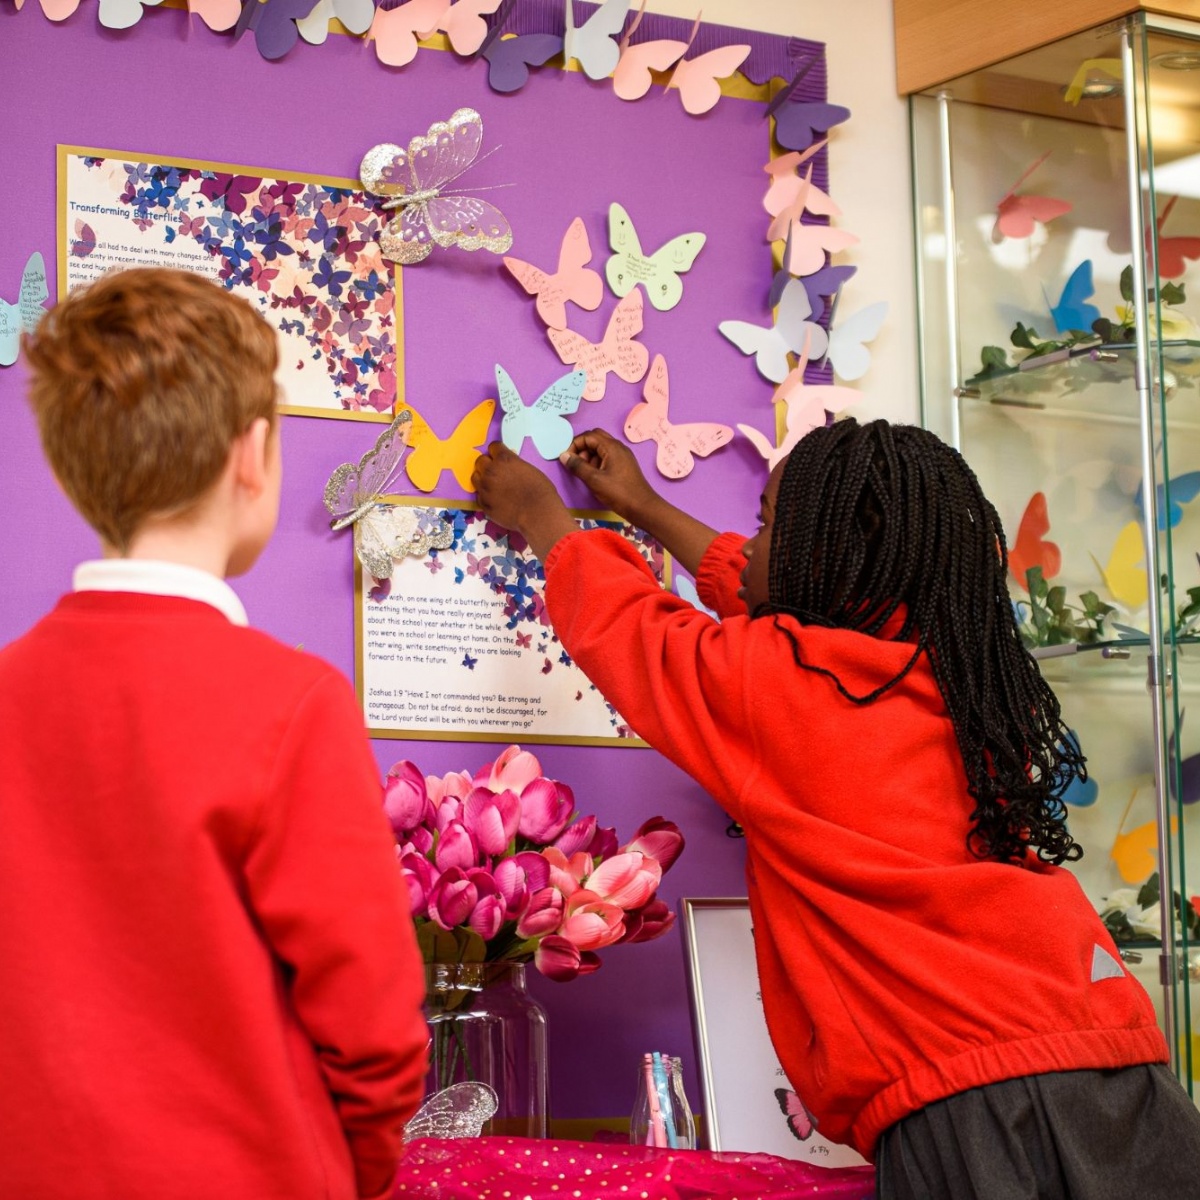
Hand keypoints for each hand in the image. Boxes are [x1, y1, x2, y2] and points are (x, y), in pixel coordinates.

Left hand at [472, 442, 577, 559]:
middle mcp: (491, 471)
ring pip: (475, 477)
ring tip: (493, 485)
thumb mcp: (529, 469)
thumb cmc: (540, 491)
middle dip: (488, 464)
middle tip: (496, 471)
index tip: (500, 456)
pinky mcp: (484, 504)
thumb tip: (509, 467)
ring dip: (483, 478)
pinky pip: (479, 495)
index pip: (493, 447)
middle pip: (480, 460)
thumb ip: (514, 465)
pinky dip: (485, 495)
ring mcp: (485, 488)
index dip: (498, 452)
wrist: (538, 513)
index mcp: (504, 459)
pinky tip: (495, 498)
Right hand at [559, 429, 658, 523]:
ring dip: (589, 456)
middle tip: (577, 463)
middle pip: (595, 438)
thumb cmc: (619, 493)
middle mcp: (618, 447)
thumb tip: (564, 456)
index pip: (589, 435)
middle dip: (582, 448)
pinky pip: (607, 456)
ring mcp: (622, 456)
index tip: (568, 459)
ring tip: (585, 472)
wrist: (642, 507)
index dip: (575, 444)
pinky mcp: (624, 465)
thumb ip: (578, 466)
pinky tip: (595, 476)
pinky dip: (597, 462)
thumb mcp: (594, 480)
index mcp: (612, 447)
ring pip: (601, 447)